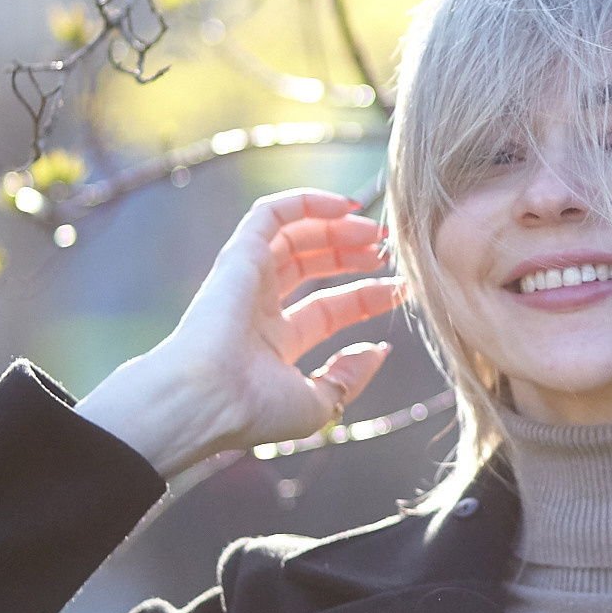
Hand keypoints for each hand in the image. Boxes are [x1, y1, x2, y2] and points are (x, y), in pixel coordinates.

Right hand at [75, 188, 402, 479]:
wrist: (209, 398)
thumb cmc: (255, 410)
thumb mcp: (318, 404)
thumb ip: (349, 377)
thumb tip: (378, 351)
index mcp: (273, 343)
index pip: (328, 308)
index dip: (366, 297)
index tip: (402, 289)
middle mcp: (258, 308)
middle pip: (312, 267)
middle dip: (351, 254)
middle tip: (386, 250)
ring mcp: (246, 280)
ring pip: (294, 237)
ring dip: (336, 227)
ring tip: (374, 232)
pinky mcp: (238, 255)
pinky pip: (271, 214)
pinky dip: (306, 202)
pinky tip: (343, 205)